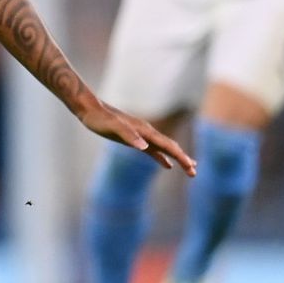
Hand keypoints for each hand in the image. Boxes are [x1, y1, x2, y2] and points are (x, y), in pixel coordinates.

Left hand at [76, 98, 195, 175]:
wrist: (89, 109)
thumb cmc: (99, 119)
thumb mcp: (112, 128)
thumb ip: (129, 136)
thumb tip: (145, 147)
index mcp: (145, 131)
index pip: (168, 146)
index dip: (181, 157)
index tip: (192, 168)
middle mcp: (147, 132)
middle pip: (170, 147)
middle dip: (183, 160)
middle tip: (194, 173)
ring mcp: (141, 135)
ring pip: (164, 148)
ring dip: (177, 158)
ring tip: (189, 168)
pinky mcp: (134, 139)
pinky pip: (153, 150)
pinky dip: (162, 157)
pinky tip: (167, 165)